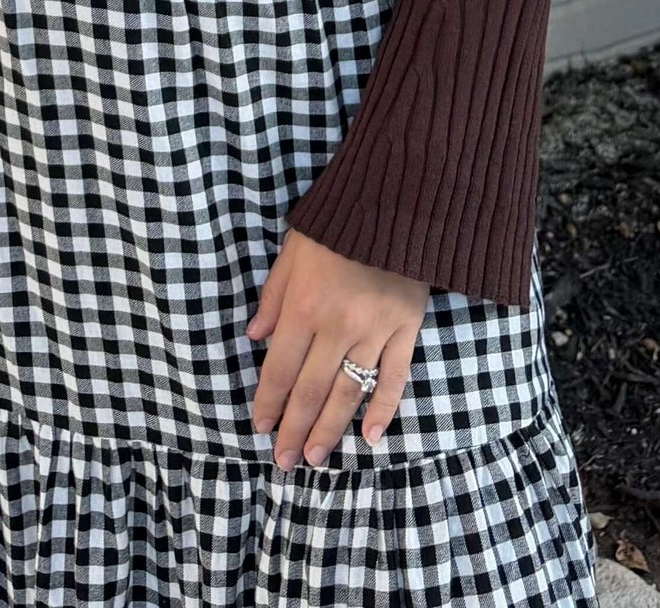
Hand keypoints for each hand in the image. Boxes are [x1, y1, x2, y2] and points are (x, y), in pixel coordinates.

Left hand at [245, 228, 426, 467]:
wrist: (397, 198)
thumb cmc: (337, 222)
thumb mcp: (293, 249)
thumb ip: (273, 296)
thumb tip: (253, 337)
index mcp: (305, 305)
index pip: (281, 366)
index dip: (268, 400)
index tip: (259, 426)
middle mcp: (338, 325)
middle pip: (312, 389)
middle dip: (294, 427)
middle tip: (283, 460)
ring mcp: (376, 331)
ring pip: (349, 392)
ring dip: (330, 428)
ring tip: (315, 457)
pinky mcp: (406, 329)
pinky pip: (395, 378)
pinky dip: (384, 410)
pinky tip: (370, 437)